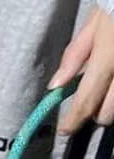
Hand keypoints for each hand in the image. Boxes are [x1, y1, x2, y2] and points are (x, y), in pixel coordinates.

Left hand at [50, 5, 113, 133]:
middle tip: (89, 100)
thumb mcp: (95, 23)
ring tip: (105, 89)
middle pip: (107, 114)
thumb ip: (75, 55)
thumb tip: (55, 86)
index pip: (86, 102)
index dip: (73, 121)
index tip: (65, 129)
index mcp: (108, 59)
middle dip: (94, 113)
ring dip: (110, 107)